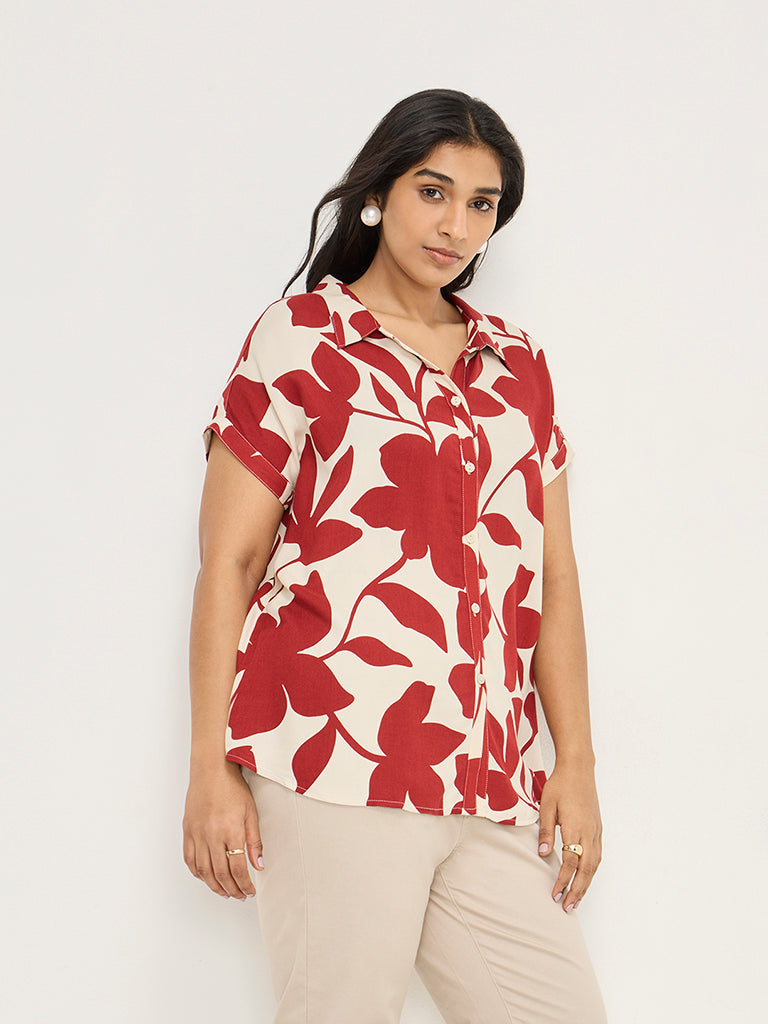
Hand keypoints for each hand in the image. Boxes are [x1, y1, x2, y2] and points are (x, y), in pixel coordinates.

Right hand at [182, 761, 262, 899]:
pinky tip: (207, 877)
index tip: (250, 891)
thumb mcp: (250, 812)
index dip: (245, 884)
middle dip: (232, 889)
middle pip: (220, 874)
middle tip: (240, 895)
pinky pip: (190, 860)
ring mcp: (197, 834)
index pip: (238, 868)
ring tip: (225, 892)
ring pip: (203, 871)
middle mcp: (212, 835)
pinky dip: (198, 873)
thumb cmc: (232, 787)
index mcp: (230, 830)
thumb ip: (254, 841)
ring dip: (215, 886)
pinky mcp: (187, 831)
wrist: (211, 770)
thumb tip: (259, 865)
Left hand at [536, 760, 601, 912]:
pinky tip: (585, 879)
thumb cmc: (560, 785)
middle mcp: (589, 832)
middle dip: (577, 890)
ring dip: (586, 884)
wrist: (579, 769)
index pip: (570, 861)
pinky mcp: (598, 829)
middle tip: (568, 908)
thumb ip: (546, 830)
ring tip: (577, 900)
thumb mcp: (546, 805)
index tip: (555, 894)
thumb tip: (543, 853)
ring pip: (594, 865)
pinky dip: (592, 871)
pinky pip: (597, 856)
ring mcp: (596, 831)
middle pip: (586, 869)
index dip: (563, 880)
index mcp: (575, 827)